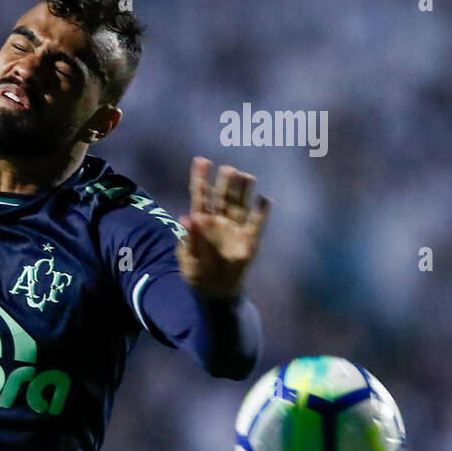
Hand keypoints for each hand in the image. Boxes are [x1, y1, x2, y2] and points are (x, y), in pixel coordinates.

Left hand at [176, 157, 270, 298]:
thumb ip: (189, 238)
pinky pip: (256, 225)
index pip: (200, 195)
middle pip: (222, 197)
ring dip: (243, 191)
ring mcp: (234, 230)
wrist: (213, 290)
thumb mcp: (188, 257)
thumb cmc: (197, 272)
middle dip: (225, 183)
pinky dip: (261, 213)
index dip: (200, 178)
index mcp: (201, 221)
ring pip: (239, 206)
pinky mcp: (249, 242)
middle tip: (228, 169)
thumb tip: (187, 218)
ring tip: (246, 176)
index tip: (201, 160)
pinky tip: (264, 199)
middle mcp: (219, 221)